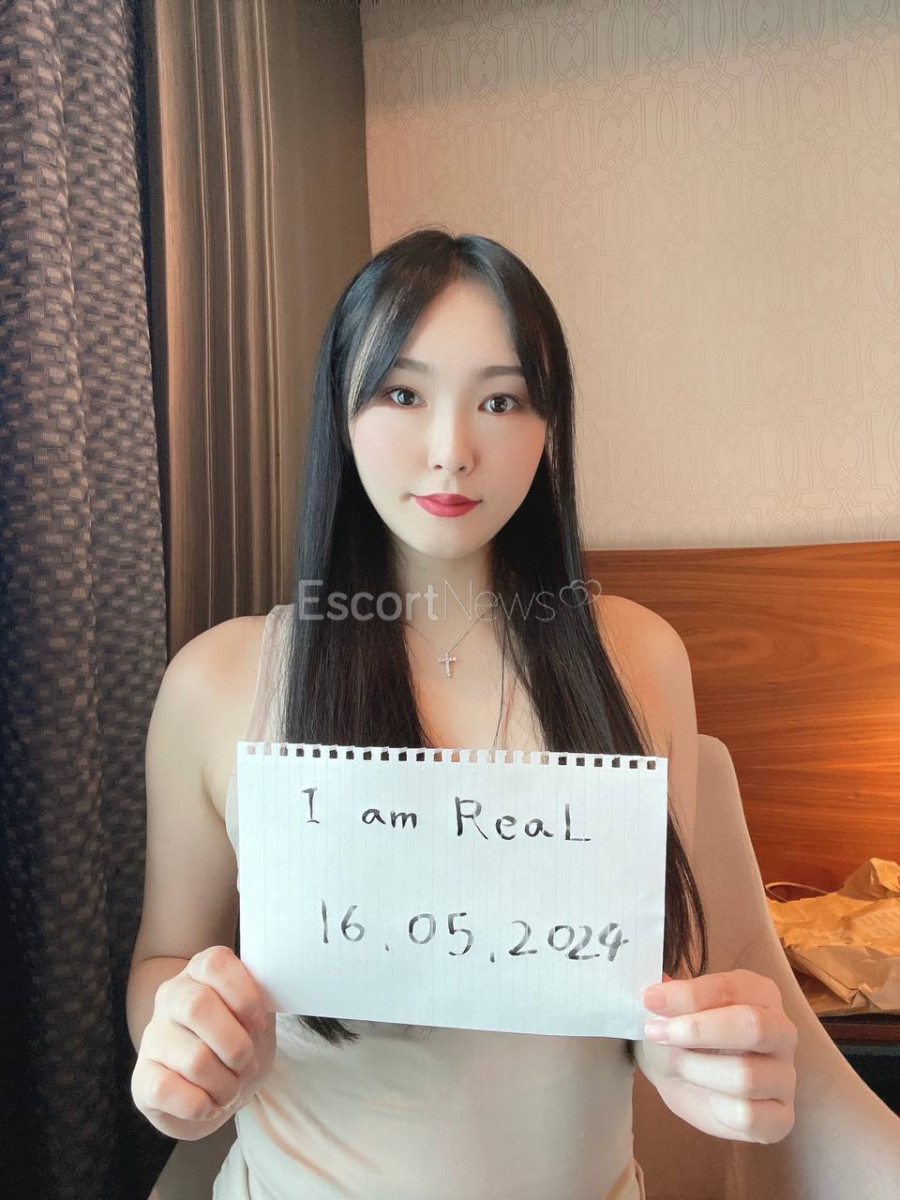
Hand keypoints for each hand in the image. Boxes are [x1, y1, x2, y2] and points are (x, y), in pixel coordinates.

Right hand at [131, 945, 275, 1140]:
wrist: (218, 1091)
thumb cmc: (239, 1044)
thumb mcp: (258, 1018)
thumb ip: (261, 1003)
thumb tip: (266, 1003)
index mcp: (200, 972)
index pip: (215, 964)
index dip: (244, 996)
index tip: (260, 1025)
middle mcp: (170, 997)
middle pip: (197, 1007)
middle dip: (236, 1046)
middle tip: (247, 1065)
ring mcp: (152, 1037)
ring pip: (193, 1058)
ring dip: (225, 1085)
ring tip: (231, 1090)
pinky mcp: (141, 1078)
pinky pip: (168, 1090)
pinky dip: (200, 1106)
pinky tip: (208, 1104)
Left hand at [640, 968, 796, 1142]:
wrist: (680, 1074)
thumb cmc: (683, 1033)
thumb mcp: (674, 1009)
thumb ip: (671, 999)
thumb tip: (657, 995)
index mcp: (760, 992)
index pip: (730, 988)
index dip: (688, 995)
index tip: (650, 1000)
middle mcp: (782, 1031)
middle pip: (752, 1027)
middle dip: (697, 1031)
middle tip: (657, 1033)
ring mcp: (786, 1076)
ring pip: (746, 1076)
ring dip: (698, 1070)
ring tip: (680, 1065)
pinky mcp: (781, 1117)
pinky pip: (749, 1116)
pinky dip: (718, 1109)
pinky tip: (710, 1099)